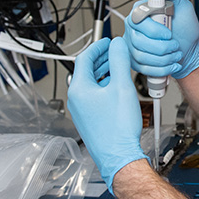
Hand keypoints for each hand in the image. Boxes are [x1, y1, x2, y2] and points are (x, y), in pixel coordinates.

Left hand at [67, 36, 148, 193]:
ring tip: (119, 68)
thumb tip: (117, 45)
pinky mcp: (89, 119)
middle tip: (115, 53)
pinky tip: (118, 89)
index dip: (98, 47)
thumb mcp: (122, 86)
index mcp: (79, 89)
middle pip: (86, 71)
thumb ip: (119, 61)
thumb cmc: (118, 128)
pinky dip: (104, 86)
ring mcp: (81, 111)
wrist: (119, 155)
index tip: (108, 42)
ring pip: (91, 84)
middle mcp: (76, 100)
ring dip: (104, 73)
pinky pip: (94, 96)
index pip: (84, 58)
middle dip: (102, 59)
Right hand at [123, 0, 198, 78]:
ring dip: (164, 58)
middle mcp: (133, 28)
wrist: (189, 47)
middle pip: (139, 41)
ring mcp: (133, 45)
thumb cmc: (184, 27)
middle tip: (175, 45)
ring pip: (142, 56)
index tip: (168, 33)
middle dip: (162, 47)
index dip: (154, 30)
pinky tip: (171, 64)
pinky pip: (144, 69)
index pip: (138, 21)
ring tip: (175, 54)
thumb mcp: (183, 6)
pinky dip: (162, 68)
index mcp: (141, 12)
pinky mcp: (136, 61)